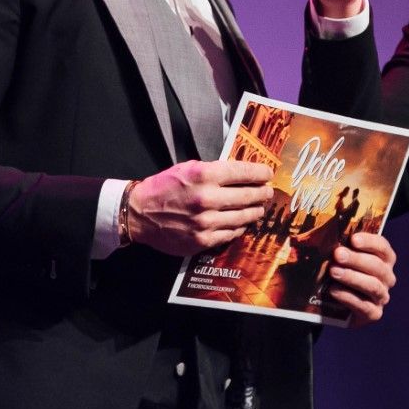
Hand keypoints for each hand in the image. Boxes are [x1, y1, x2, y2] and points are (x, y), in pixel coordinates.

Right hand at [125, 160, 272, 255]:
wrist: (139, 213)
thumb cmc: (163, 187)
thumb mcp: (187, 168)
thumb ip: (214, 170)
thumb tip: (241, 173)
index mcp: (204, 175)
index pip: (243, 173)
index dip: (261, 173)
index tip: (268, 174)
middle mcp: (207, 198)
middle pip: (249, 196)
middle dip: (262, 193)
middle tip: (267, 192)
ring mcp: (206, 222)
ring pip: (244, 217)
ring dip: (255, 211)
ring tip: (259, 208)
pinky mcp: (203, 240)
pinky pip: (231, 233)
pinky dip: (240, 227)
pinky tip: (243, 222)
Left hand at [325, 231, 396, 323]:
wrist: (339, 307)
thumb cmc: (343, 275)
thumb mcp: (345, 260)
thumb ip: (344, 250)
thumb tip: (332, 239)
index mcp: (384, 259)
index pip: (383, 247)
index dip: (369, 242)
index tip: (353, 239)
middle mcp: (387, 277)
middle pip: (377, 266)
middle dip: (356, 259)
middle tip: (338, 254)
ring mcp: (382, 296)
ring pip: (372, 285)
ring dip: (352, 277)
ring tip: (333, 271)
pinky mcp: (374, 313)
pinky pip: (364, 306)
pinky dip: (348, 297)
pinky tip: (333, 290)